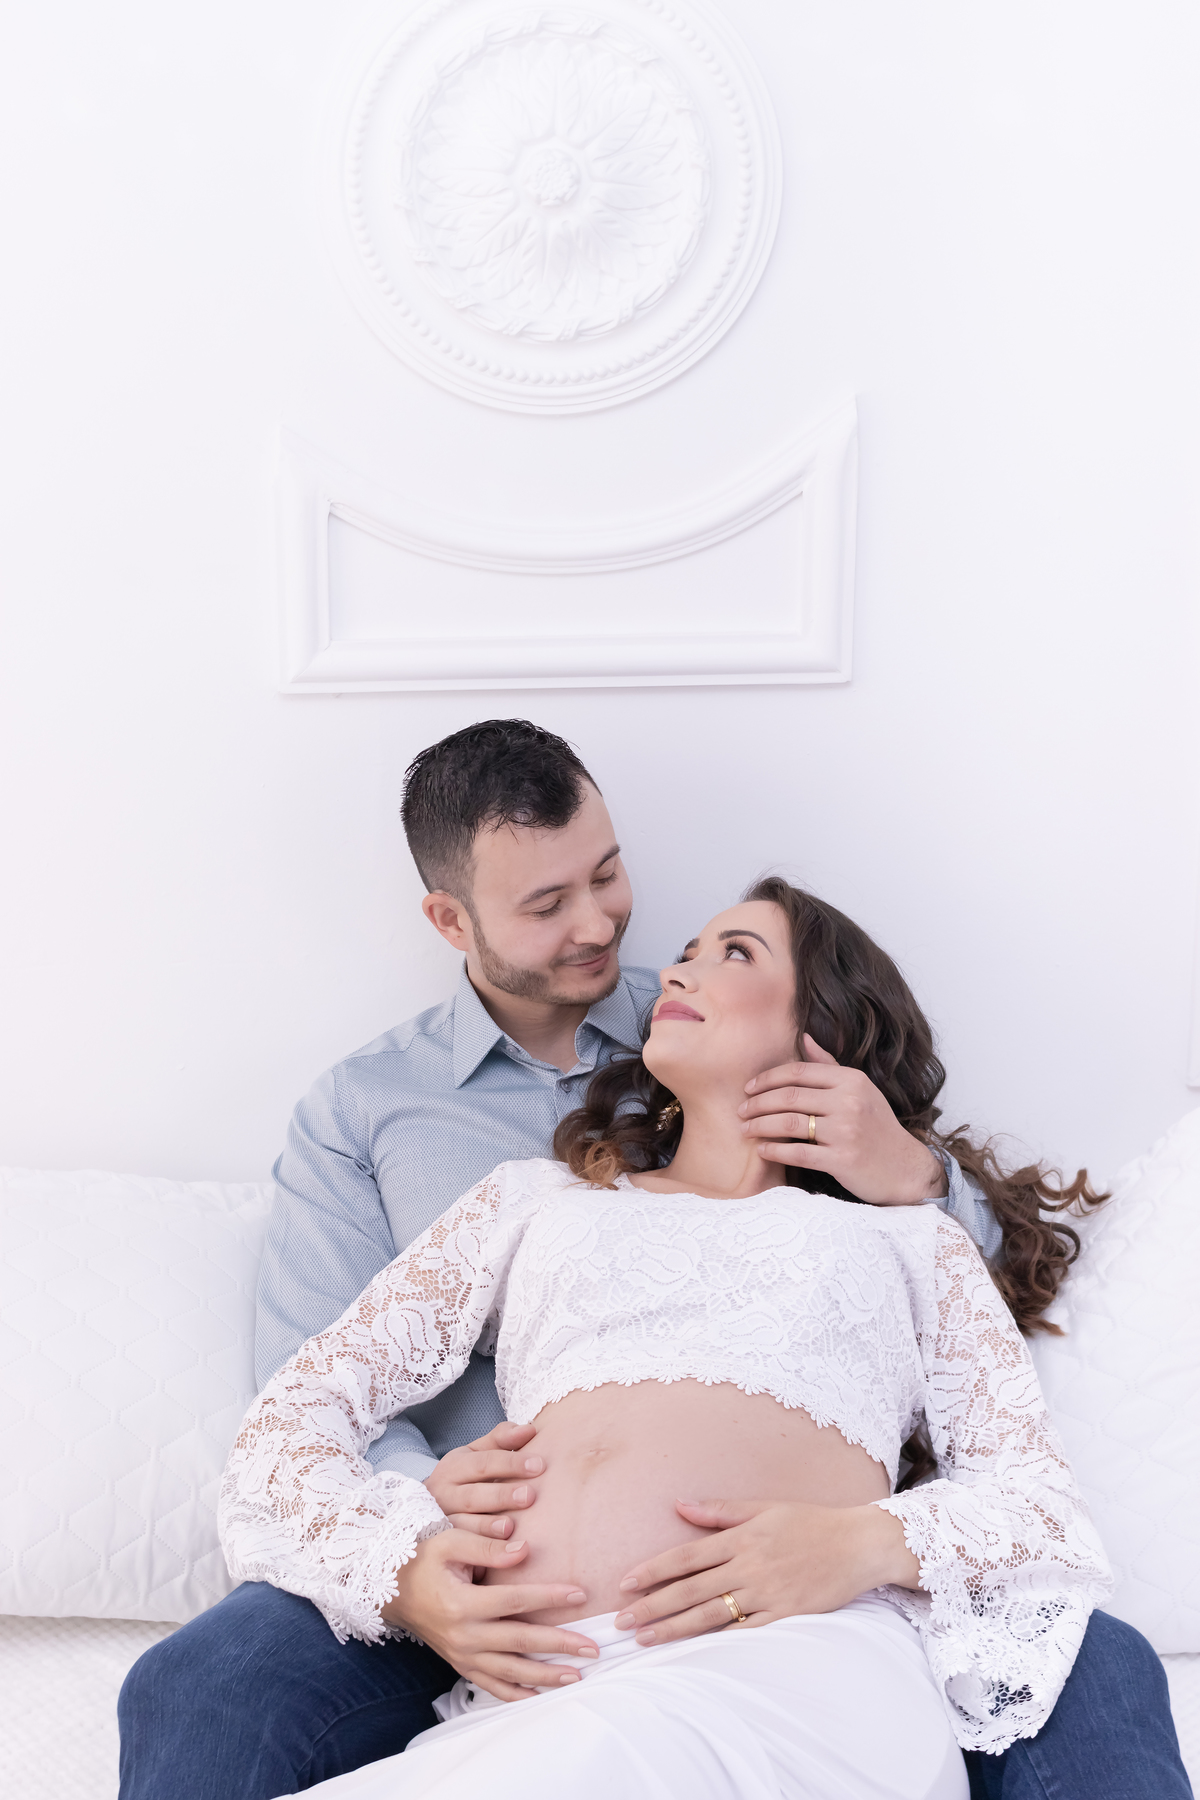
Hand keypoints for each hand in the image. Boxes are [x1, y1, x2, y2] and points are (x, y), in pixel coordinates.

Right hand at [381, 1530, 598, 1702]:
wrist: (390, 1590)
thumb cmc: (424, 1558)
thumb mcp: (450, 1542)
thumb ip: (487, 1548)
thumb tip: (525, 1550)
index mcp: (462, 1603)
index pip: (515, 1601)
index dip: (549, 1596)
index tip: (581, 1593)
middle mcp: (463, 1635)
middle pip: (519, 1642)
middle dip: (559, 1645)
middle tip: (593, 1648)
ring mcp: (461, 1654)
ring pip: (509, 1672)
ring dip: (545, 1675)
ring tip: (577, 1675)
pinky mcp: (460, 1664)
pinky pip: (491, 1686)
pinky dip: (516, 1694)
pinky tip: (540, 1697)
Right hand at [424, 1421, 543, 1538]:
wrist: (426, 1509)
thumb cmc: (466, 1477)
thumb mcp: (476, 1454)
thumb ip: (502, 1440)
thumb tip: (530, 1429)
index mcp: (453, 1466)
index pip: (483, 1463)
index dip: (511, 1463)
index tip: (539, 1465)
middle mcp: (443, 1493)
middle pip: (473, 1495)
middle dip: (502, 1495)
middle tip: (530, 1495)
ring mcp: (441, 1520)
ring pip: (462, 1523)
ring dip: (487, 1526)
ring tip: (511, 1526)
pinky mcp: (442, 1544)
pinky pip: (460, 1547)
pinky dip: (478, 1548)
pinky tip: (498, 1549)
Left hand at [613, 1498, 919, 1645]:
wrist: (858, 1544)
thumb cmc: (810, 1522)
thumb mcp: (764, 1507)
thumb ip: (720, 1510)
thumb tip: (679, 1506)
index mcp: (740, 1537)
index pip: (686, 1556)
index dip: (653, 1571)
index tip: (625, 1583)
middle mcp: (748, 1565)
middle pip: (690, 1589)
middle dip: (652, 1606)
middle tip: (621, 1621)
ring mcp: (766, 1593)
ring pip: (710, 1614)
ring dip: (674, 1628)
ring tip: (645, 1639)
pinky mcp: (784, 1615)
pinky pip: (744, 1632)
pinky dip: (716, 1642)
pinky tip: (692, 1652)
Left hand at [738, 1035, 947, 1204]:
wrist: (905, 1169)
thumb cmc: (877, 1127)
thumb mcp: (860, 1090)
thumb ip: (830, 1065)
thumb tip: (804, 1035)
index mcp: (852, 1080)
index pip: (799, 1071)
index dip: (768, 1078)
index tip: (749, 1088)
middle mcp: (849, 1102)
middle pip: (789, 1096)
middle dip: (758, 1103)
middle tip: (741, 1110)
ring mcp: (846, 1131)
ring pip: (788, 1123)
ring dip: (760, 1126)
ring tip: (745, 1129)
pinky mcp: (842, 1160)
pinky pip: (797, 1152)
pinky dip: (774, 1151)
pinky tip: (761, 1150)